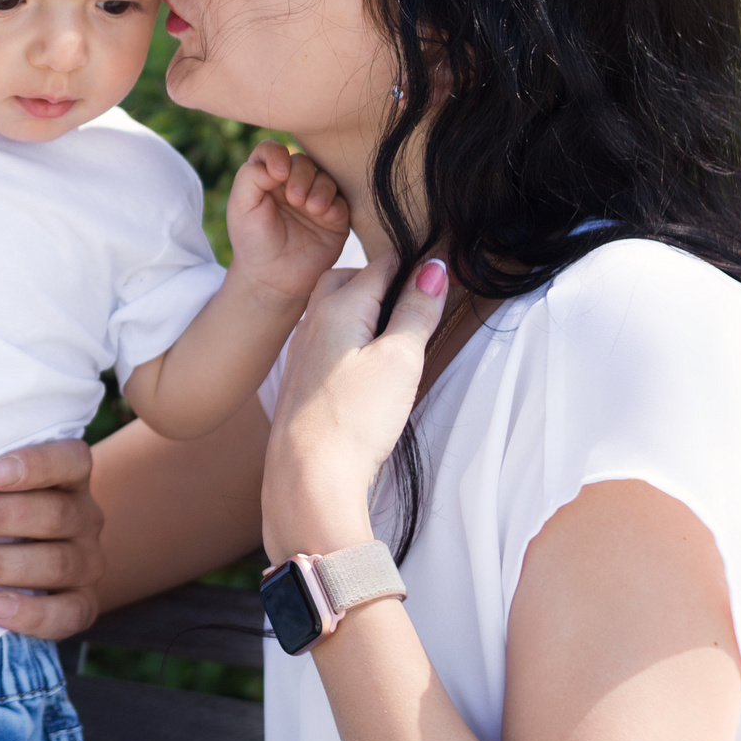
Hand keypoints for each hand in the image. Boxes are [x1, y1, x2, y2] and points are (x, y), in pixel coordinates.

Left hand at [0, 438, 106, 641]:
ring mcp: (87, 563)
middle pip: (54, 514)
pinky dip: (29, 613)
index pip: (70, 460)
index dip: (35, 464)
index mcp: (68, 477)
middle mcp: (84, 517)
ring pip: (56, 563)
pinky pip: (67, 614)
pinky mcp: (81, 605)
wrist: (34, 565)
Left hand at [224, 141, 350, 301]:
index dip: (277, 155)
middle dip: (301, 175)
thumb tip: (278, 162)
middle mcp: (292, 184)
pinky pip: (342, 200)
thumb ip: (250, 176)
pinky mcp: (334, 217)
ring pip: (325, 176)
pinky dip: (335, 203)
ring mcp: (315, 199)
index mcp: (267, 178)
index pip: (273, 150)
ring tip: (311, 209)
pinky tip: (324, 216)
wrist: (273, 278)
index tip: (278, 174)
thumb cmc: (253, 241)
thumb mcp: (240, 207)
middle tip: (295, 199)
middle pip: (302, 161)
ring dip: (320, 188)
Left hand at [262, 257, 447, 563]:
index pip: (380, 264)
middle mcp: (312, 322)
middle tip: (416, 294)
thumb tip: (434, 267)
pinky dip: (349, 337)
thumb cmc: (355, 418)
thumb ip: (416, 311)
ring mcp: (301, 353)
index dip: (413, 262)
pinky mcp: (300, 382)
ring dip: (363, 309)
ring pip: (333, 311)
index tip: (441, 263)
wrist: (307, 477)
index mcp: (336, 306)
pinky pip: (326, 341)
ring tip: (395, 328)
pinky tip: (364, 362)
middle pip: (347, 280)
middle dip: (381, 280)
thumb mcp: (400, 359)